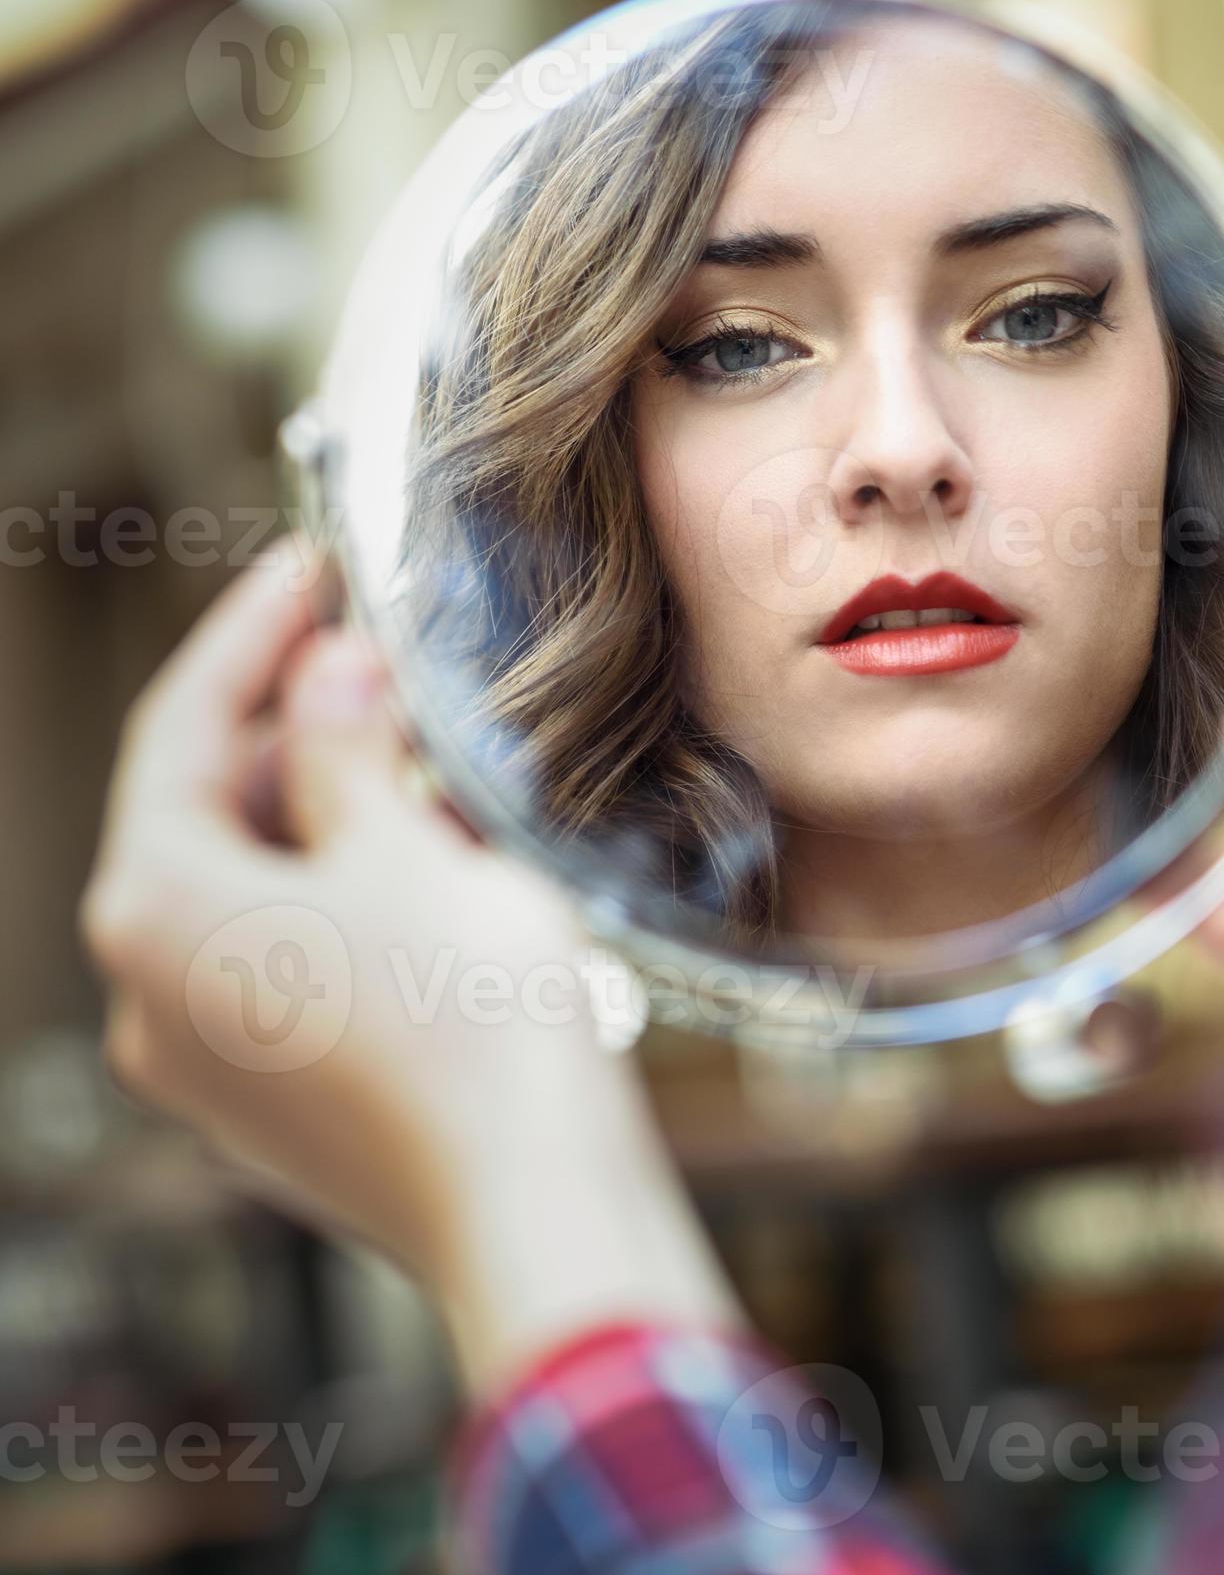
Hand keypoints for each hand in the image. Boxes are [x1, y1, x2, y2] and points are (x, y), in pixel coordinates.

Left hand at [82, 548, 739, 1395]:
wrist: (532, 1204)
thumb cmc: (472, 1024)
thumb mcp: (409, 848)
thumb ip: (345, 748)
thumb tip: (325, 674)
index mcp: (155, 905)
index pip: (178, 725)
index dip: (251, 631)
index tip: (309, 566)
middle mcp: (145, 988)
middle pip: (205, 814)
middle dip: (298, 735)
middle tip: (389, 670)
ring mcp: (201, 1062)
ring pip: (254, 897)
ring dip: (332, 823)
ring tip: (434, 777)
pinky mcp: (269, 1110)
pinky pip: (288, 972)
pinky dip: (346, 907)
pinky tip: (438, 882)